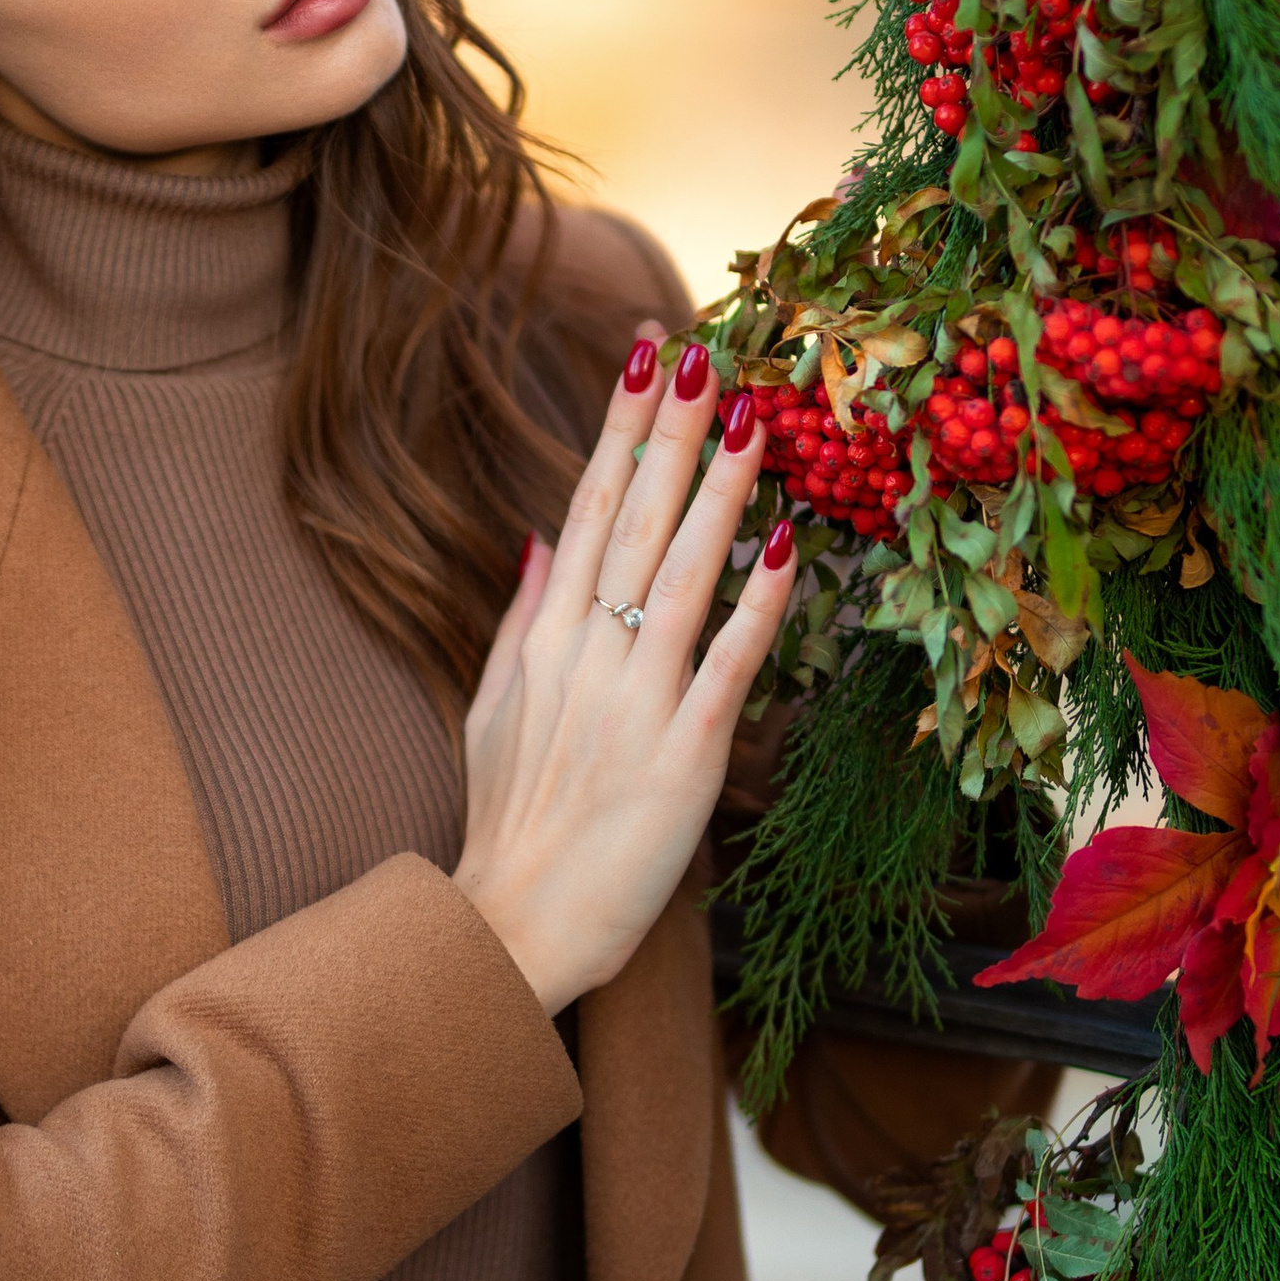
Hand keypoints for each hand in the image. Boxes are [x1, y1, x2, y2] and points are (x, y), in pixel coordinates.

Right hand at [452, 339, 795, 1015]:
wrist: (511, 927)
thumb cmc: (508, 826)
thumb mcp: (492, 710)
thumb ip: (521, 620)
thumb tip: (538, 538)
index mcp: (548, 641)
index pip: (588, 509)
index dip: (622, 429)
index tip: (648, 356)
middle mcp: (588, 658)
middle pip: (634, 523)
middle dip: (671, 433)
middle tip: (707, 353)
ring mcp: (634, 704)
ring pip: (681, 577)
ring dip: (719, 496)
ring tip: (754, 420)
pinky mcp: (682, 758)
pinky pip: (726, 667)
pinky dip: (755, 607)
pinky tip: (787, 550)